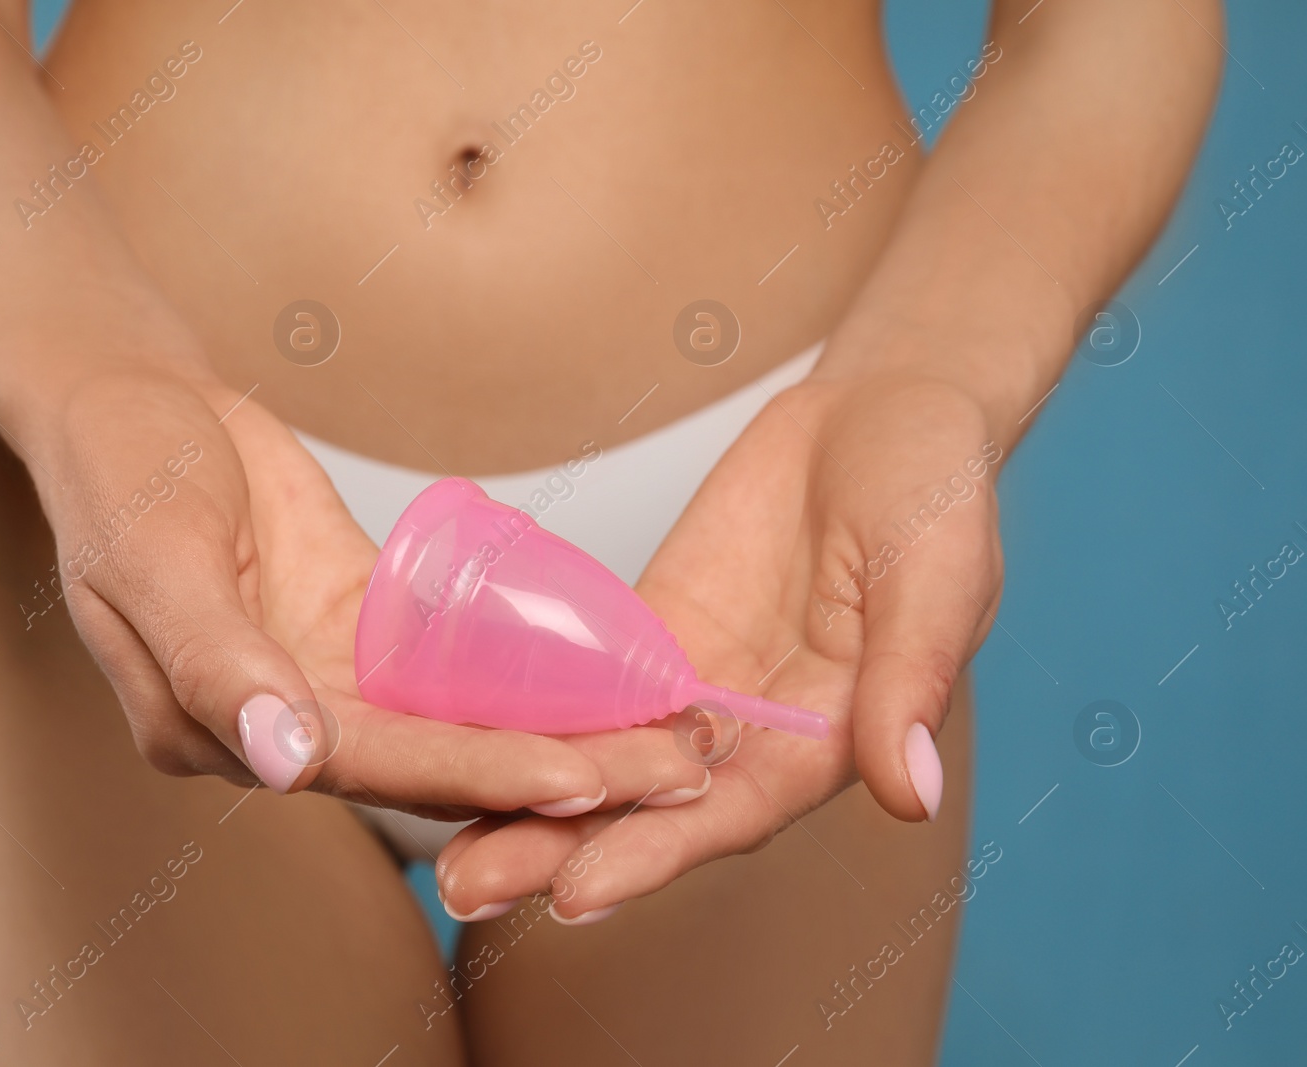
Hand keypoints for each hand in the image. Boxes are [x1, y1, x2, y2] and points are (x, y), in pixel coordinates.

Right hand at [32, 368, 707, 820]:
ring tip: (668, 734)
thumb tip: (287, 761)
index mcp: (220, 733)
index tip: (582, 781)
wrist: (131, 397)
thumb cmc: (119, 470)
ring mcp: (330, 675)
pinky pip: (454, 655)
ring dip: (557, 729)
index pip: (370, 766)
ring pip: (458, 717)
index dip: (478, 775)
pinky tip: (606, 674)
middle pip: (436, 760)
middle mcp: (287, 722)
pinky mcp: (363, 624)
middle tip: (674, 770)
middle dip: (554, 771)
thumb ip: (217, 665)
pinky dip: (526, 669)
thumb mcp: (152, 559)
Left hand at [435, 371, 1003, 918]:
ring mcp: (695, 684)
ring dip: (526, 800)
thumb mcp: (935, 578)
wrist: (881, 411)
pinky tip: (459, 742)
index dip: (653, 854)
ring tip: (442, 851)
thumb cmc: (932, 492)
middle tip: (465, 890)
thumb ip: (912, 680)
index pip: (729, 815)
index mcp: (824, 741)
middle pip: (644, 805)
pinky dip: (530, 716)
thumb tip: (911, 795)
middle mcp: (751, 733)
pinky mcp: (654, 632)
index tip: (575, 896)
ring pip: (602, 755)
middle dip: (557, 849)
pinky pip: (586, 680)